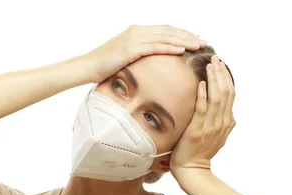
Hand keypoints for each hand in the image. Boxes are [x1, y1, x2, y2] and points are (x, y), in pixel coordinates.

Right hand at [80, 24, 206, 82]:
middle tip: (204, 42)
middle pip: (168, 31)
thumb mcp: (124, 59)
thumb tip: (151, 64)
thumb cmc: (104, 66)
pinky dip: (170, 47)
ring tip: (199, 45)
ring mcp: (134, 38)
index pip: (164, 30)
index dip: (181, 34)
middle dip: (188, 35)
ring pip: (165, 37)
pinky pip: (155, 46)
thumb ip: (138, 56)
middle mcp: (137, 31)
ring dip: (184, 40)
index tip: (195, 40)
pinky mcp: (131, 48)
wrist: (87, 67)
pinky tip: (182, 50)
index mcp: (137, 32)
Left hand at [170, 54, 235, 177]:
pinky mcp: (197, 131)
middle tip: (216, 57)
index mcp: (227, 122)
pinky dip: (203, 95)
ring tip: (210, 65)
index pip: (231, 94)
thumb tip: (223, 108)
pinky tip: (202, 83)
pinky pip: (203, 109)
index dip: (227, 77)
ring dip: (214, 79)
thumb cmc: (200, 152)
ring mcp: (211, 127)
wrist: (192, 170)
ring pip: (217, 98)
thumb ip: (220, 121)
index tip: (221, 64)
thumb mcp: (216, 135)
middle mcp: (222, 123)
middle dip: (222, 73)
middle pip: (226, 92)